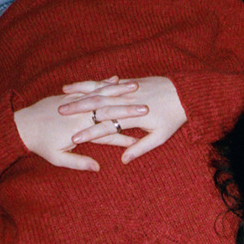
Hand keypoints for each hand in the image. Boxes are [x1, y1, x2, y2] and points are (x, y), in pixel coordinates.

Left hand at [14, 91, 138, 170]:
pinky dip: (103, 83)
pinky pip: (91, 86)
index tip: (140, 138)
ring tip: (137, 87)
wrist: (21, 124)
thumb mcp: (57, 158)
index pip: (107, 132)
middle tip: (148, 108)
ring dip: (120, 91)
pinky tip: (116, 79)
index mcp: (79, 129)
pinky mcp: (71, 96)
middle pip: (109, 109)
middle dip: (129, 108)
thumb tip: (97, 168)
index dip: (124, 136)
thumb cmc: (40, 144)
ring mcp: (76, 102)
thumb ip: (78, 163)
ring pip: (102, 93)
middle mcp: (81, 113)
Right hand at [57, 76, 186, 163]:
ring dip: (79, 94)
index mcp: (134, 117)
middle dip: (76, 110)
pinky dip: (87, 85)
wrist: (185, 93)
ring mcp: (126, 90)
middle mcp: (127, 101)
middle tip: (58, 115)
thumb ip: (141, 147)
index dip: (90, 133)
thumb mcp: (161, 136)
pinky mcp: (127, 83)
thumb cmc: (173, 118)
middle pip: (97, 106)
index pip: (107, 126)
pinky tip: (72, 86)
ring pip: (97, 91)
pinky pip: (103, 83)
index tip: (73, 140)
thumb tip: (124, 160)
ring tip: (61, 97)